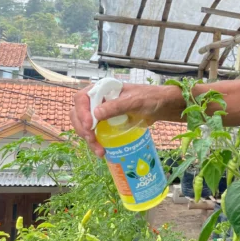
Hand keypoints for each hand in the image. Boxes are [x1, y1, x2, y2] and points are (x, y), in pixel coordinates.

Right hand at [70, 83, 184, 157]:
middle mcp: (98, 100)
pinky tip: (102, 150)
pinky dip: (95, 142)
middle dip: (82, 129)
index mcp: (103, 89)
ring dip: (88, 139)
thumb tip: (95, 114)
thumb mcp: (135, 101)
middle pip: (78, 113)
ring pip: (84, 125)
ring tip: (100, 151)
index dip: (81, 112)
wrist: (161, 106)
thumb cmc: (150, 98)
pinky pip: (94, 133)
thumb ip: (117, 106)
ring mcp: (101, 112)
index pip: (82, 98)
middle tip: (92, 140)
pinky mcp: (106, 124)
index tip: (89, 125)